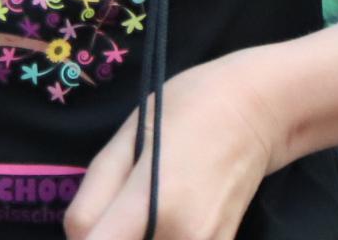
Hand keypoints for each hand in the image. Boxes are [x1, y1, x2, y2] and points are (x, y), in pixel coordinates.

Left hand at [64, 53, 283, 239]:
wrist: (255, 112)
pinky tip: (160, 220)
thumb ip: (94, 196)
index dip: (82, 237)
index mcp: (155, 202)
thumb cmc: (186, 110)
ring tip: (137, 212)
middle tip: (113, 212)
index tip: (89, 222)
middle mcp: (184, 238)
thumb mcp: (126, 138)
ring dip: (131, 239)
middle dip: (106, 239)